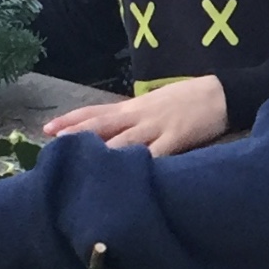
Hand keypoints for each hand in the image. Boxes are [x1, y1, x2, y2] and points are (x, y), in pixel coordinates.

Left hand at [43, 75, 230, 155]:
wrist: (221, 93)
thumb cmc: (187, 100)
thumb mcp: (154, 104)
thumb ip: (133, 119)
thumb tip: (109, 134)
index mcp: (134, 107)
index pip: (96, 112)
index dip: (71, 120)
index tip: (47, 129)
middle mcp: (140, 115)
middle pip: (102, 125)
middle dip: (77, 134)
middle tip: (53, 145)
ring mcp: (158, 127)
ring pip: (124, 140)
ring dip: (103, 151)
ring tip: (82, 161)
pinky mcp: (177, 138)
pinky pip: (158, 153)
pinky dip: (143, 163)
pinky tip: (129, 175)